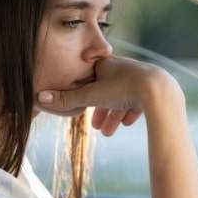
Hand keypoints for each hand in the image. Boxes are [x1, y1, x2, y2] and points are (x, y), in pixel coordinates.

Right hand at [36, 56, 176, 134]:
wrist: (158, 91)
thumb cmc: (123, 89)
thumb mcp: (91, 96)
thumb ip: (66, 99)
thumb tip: (39, 97)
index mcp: (107, 65)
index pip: (91, 78)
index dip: (84, 94)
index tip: (80, 108)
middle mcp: (123, 67)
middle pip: (106, 90)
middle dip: (100, 110)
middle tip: (95, 127)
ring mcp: (139, 78)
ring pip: (122, 98)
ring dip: (114, 116)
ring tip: (109, 133)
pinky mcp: (153, 89)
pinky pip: (138, 101)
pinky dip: (130, 112)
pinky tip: (127, 123)